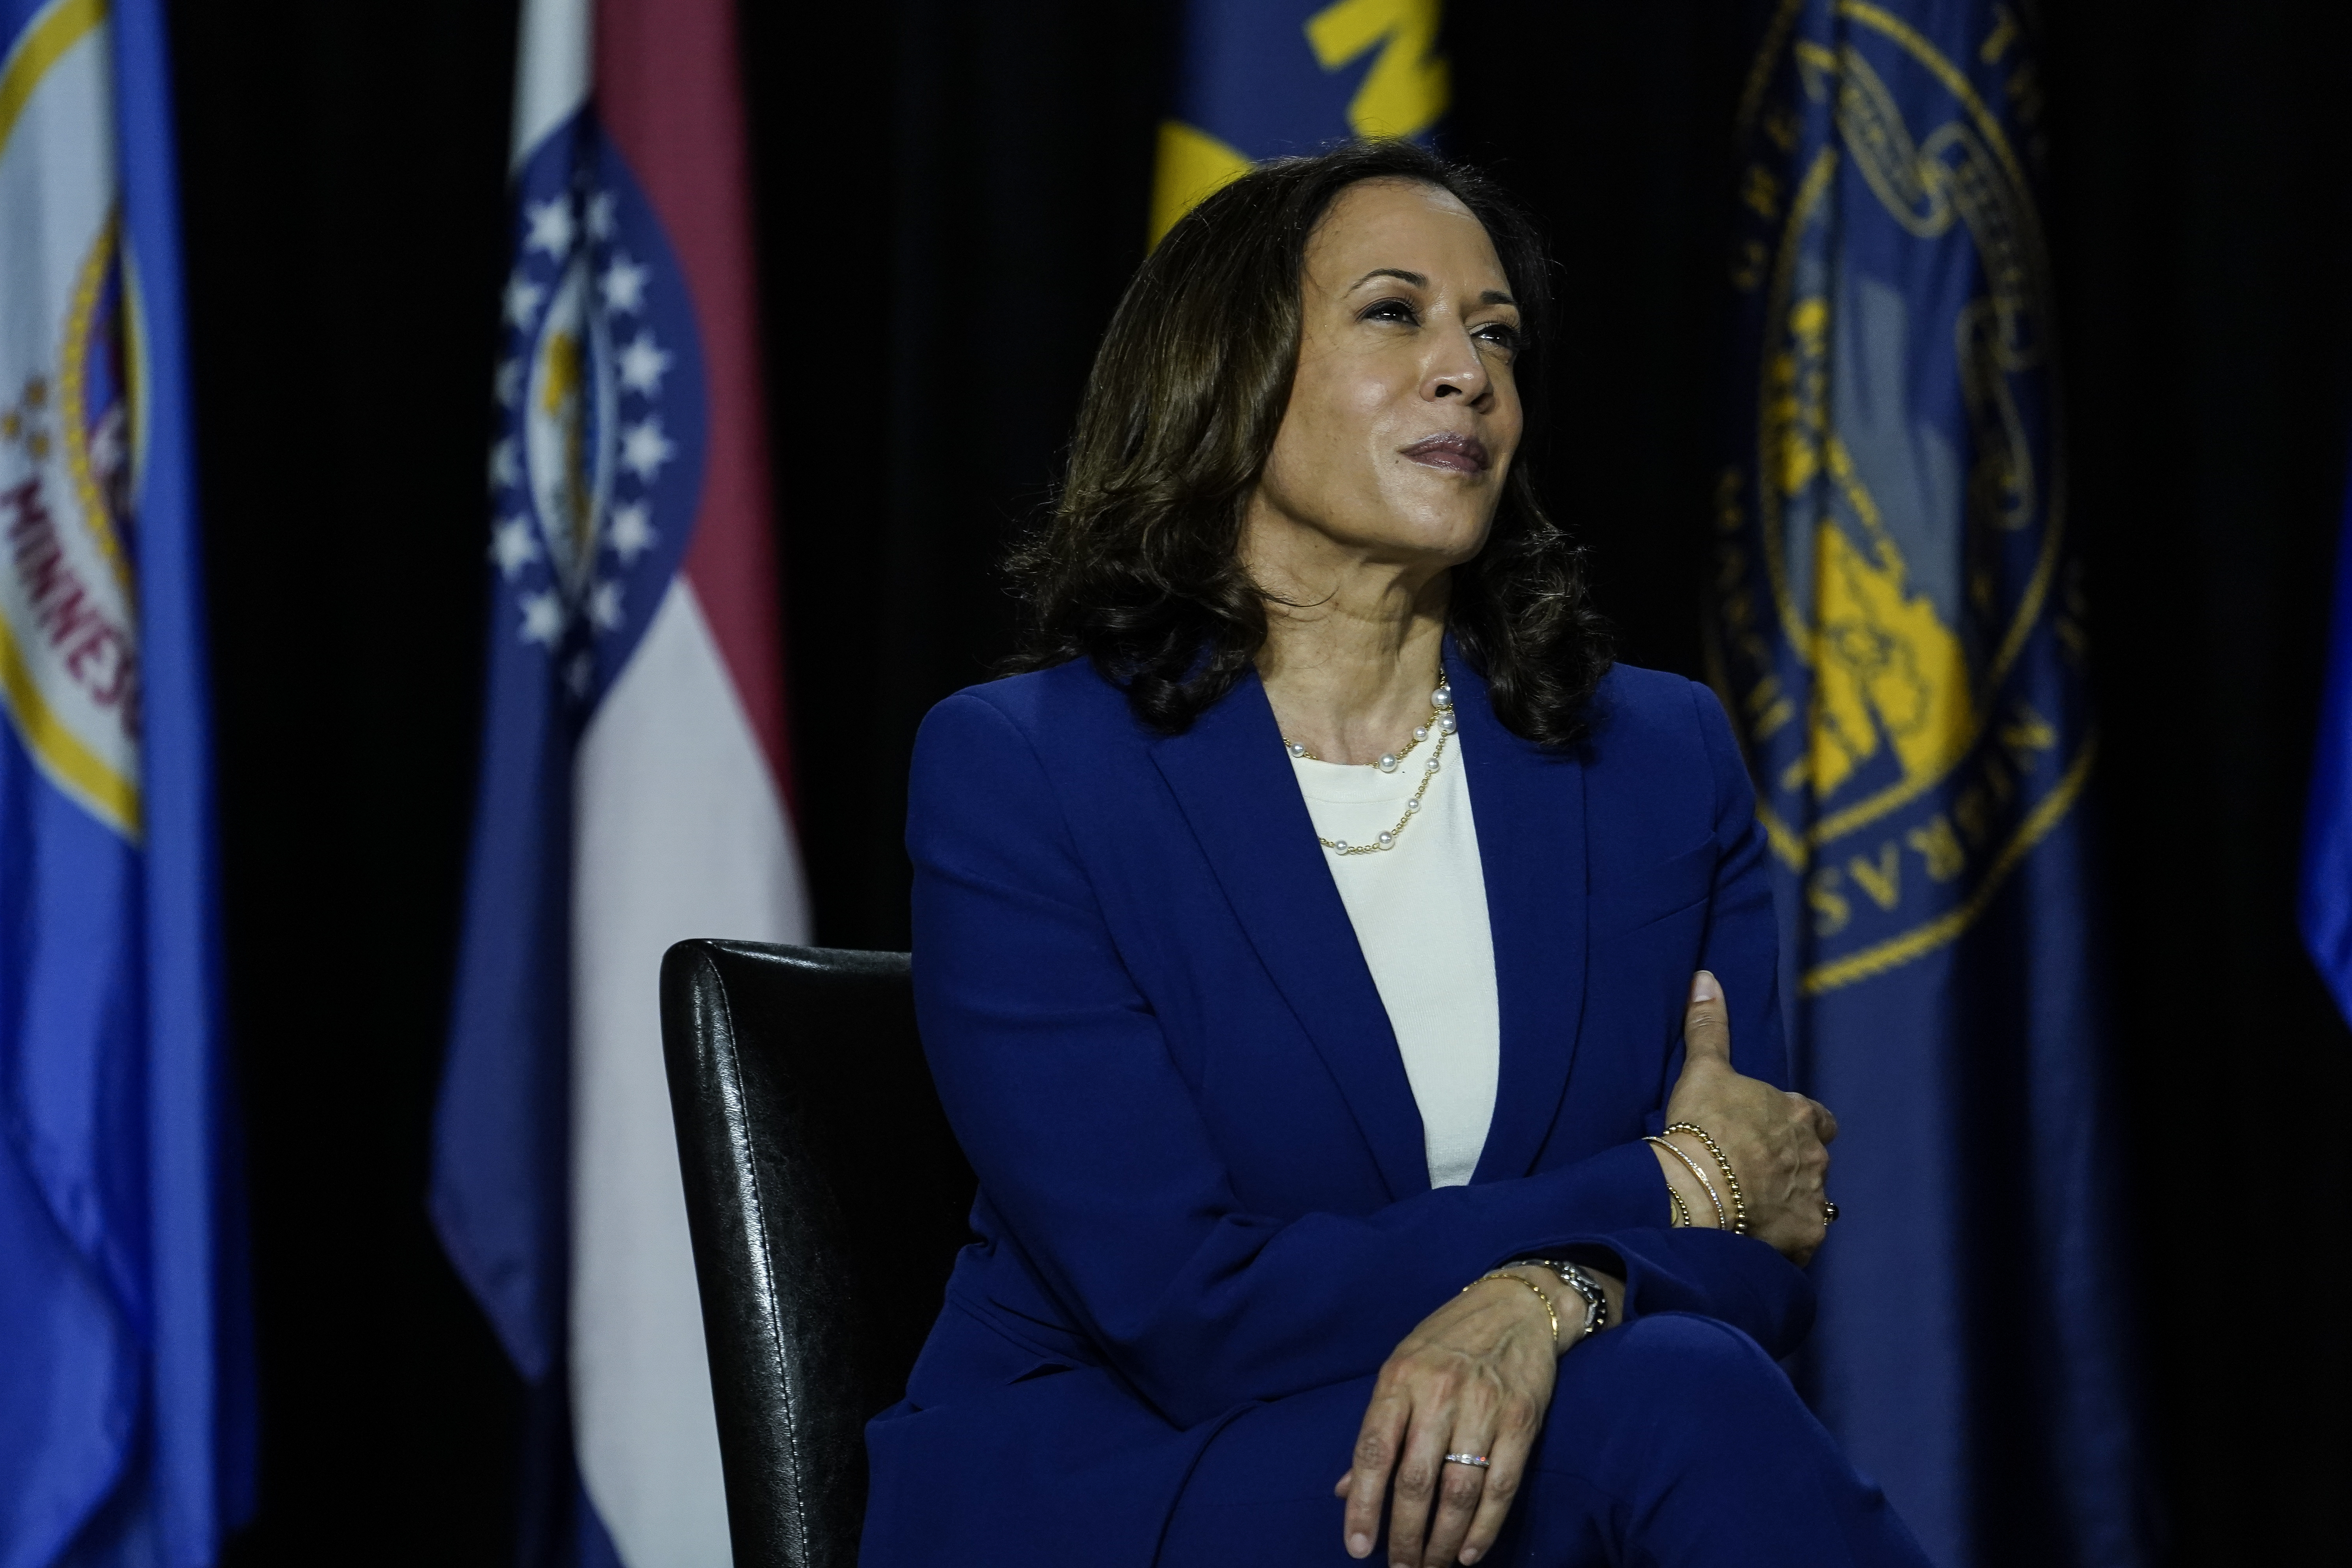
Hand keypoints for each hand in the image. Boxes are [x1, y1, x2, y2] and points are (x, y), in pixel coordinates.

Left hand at [1332, 1265, 1615, 1565]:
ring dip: (1443, 1540)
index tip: (1359, 1547)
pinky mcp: (1522, 1419)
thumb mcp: (1401, 1369)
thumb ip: (1378, 1429)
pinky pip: (1501, 1485)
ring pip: (1459, 1490)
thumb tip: (1345, 1489)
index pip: (1374, 1451)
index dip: (1364, 1505)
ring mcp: (1483, 1406)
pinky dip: (1484, 1527)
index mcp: (1400, 1379)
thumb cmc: (1448, 1341)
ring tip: (1430, 1567)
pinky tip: (1467, 1553)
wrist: (1516, 1306)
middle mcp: (1439, 1393)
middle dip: (1405, 1535)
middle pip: (1417, 1480)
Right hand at [1658, 970, 1836, 1263]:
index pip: (1816, 1118)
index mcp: (1798, 1115)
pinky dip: (1783, 1239)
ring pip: (1811, 1201)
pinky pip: (1800, 1239)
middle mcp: (1816, 1157)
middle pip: (1814, 1162)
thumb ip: (1709, 1026)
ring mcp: (1814, 1199)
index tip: (1771, 1134)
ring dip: (1788, 1203)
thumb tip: (1706, 977)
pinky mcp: (1805, 1238)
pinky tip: (1754, 1237)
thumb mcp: (1703, 1069)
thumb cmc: (1701, 1126)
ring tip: (1750, 1210)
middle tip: (1753, 1174)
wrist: (1696, 1191)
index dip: (1798, 1125)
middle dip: (1792, 1167)